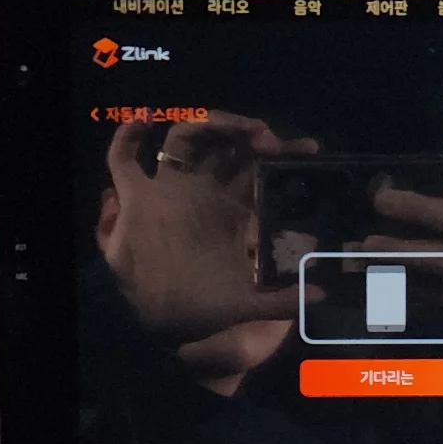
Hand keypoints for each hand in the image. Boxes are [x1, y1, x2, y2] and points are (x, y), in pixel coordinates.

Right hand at [98, 112, 316, 382]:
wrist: (156, 322)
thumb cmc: (202, 308)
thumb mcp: (247, 304)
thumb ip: (282, 301)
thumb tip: (320, 296)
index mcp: (233, 211)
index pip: (262, 171)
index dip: (285, 156)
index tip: (307, 148)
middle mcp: (205, 192)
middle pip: (229, 147)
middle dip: (251, 134)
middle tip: (267, 137)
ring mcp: (170, 190)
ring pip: (187, 140)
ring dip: (208, 124)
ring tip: (225, 125)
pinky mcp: (136, 196)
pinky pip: (123, 160)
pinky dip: (127, 138)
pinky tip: (140, 121)